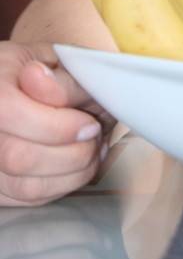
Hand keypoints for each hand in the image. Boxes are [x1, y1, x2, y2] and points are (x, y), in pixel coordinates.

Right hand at [0, 41, 113, 206]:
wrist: (25, 87)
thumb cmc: (45, 72)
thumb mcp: (55, 59)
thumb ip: (59, 77)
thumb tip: (41, 81)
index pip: (12, 113)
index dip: (57, 126)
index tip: (90, 124)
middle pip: (18, 157)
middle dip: (71, 153)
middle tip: (95, 137)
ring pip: (25, 186)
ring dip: (72, 173)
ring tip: (91, 151)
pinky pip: (29, 199)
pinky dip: (62, 185)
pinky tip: (76, 165)